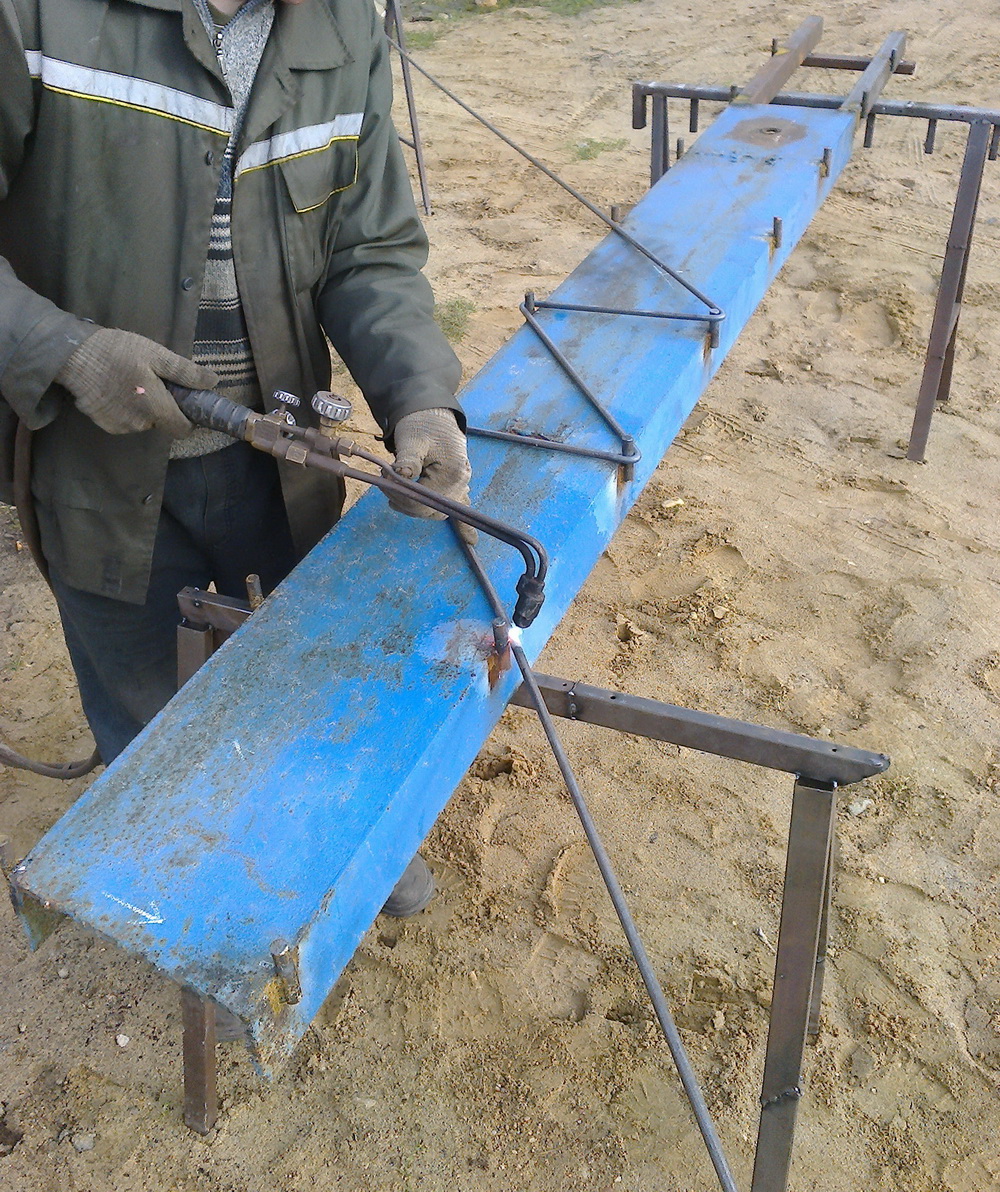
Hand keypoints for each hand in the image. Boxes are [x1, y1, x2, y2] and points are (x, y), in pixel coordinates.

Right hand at [57, 328, 217, 436]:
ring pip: (142, 421)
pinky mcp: (103, 424)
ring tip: (129, 381)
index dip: (187, 418)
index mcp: (157, 409)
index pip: (183, 430)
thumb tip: (213, 382)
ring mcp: (120, 426)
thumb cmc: (117, 352)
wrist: (73, 355)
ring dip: (141, 407)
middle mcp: (140, 424)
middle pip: (162, 423)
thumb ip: (186, 372)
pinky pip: (124, 420)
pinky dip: (123, 408)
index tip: (182, 401)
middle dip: (161, 406)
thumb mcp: (156, 355)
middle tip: (150, 380)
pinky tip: (114, 388)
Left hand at [389, 408, 475, 543]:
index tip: (384, 483)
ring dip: (418, 506)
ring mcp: (461, 485)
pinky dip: (463, 525)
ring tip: (397, 494)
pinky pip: (460, 507)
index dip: (400, 497)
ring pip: (437, 510)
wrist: (433, 413)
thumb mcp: (412, 439)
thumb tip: (400, 477)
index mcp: (452, 473)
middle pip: (430, 510)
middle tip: (386, 486)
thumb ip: (407, 460)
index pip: (423, 501)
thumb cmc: (422, 424)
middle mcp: (461, 482)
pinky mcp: (457, 485)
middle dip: (406, 502)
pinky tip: (471, 541)